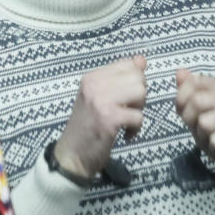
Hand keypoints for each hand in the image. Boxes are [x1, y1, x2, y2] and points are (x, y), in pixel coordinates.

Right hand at [54, 56, 146, 177]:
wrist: (72, 155)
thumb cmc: (87, 126)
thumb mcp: (99, 96)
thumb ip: (121, 78)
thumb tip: (142, 59)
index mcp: (91, 76)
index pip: (129, 64)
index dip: (134, 82)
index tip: (123, 98)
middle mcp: (94, 84)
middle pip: (138, 78)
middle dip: (139, 97)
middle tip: (125, 111)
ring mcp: (101, 101)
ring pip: (141, 93)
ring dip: (138, 111)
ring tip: (125, 121)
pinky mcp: (109, 119)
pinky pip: (138, 116)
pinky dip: (136, 129)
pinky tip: (125, 134)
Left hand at [175, 69, 214, 174]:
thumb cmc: (212, 129)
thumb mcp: (194, 110)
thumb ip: (187, 90)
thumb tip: (180, 71)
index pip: (192, 83)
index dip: (181, 100)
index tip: (185, 111)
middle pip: (196, 102)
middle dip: (190, 119)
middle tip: (199, 127)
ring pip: (204, 123)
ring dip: (202, 135)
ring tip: (211, 136)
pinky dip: (213, 146)